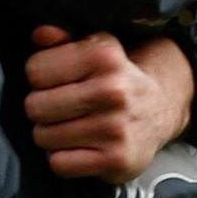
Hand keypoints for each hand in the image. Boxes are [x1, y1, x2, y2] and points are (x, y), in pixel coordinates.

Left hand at [26, 25, 195, 178]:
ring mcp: (116, 128)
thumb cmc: (112, 77)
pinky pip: (59, 164)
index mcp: (103, 56)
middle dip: (43, 108)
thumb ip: (61, 40)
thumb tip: (40, 33)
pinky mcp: (117, 160)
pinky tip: (82, 146)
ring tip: (75, 126)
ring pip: (43, 136)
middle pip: (34, 107)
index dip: (40, 77)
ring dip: (52, 134)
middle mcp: (112, 91)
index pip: (34, 70)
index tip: (59, 80)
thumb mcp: (92, 49)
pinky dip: (64, 159)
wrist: (162, 107)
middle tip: (65, 107)